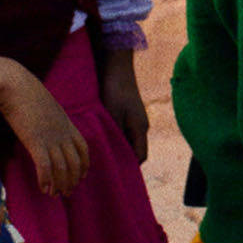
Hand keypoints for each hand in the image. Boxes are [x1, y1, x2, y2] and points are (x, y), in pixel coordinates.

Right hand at [0, 58, 86, 196]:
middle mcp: (62, 133)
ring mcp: (50, 138)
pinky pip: (45, 166)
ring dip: (60, 184)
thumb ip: (51, 119)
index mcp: (67, 124)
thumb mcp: (46, 107)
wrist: (15, 86)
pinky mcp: (36, 142)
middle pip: (74, 162)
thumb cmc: (26, 94)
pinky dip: (46, 180)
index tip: (81, 176)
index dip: (84, 165)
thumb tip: (47, 126)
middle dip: (72, 180)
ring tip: (55, 195)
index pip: (83, 149)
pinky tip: (44, 188)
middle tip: (67, 193)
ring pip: (62, 168)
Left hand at [99, 47, 150, 164]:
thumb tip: (109, 153)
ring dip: (117, 147)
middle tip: (104, 167)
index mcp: (140, 128)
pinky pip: (124, 131)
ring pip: (128, 140)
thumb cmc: (115, 90)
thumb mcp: (112, 115)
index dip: (129, 167)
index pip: (140, 156)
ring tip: (101, 154)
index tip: (114, 175)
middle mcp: (141, 126)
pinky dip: (115, 137)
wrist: (117, 67)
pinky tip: (102, 137)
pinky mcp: (128, 113)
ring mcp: (135, 118)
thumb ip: (113, 134)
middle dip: (122, 159)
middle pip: (135, 150)